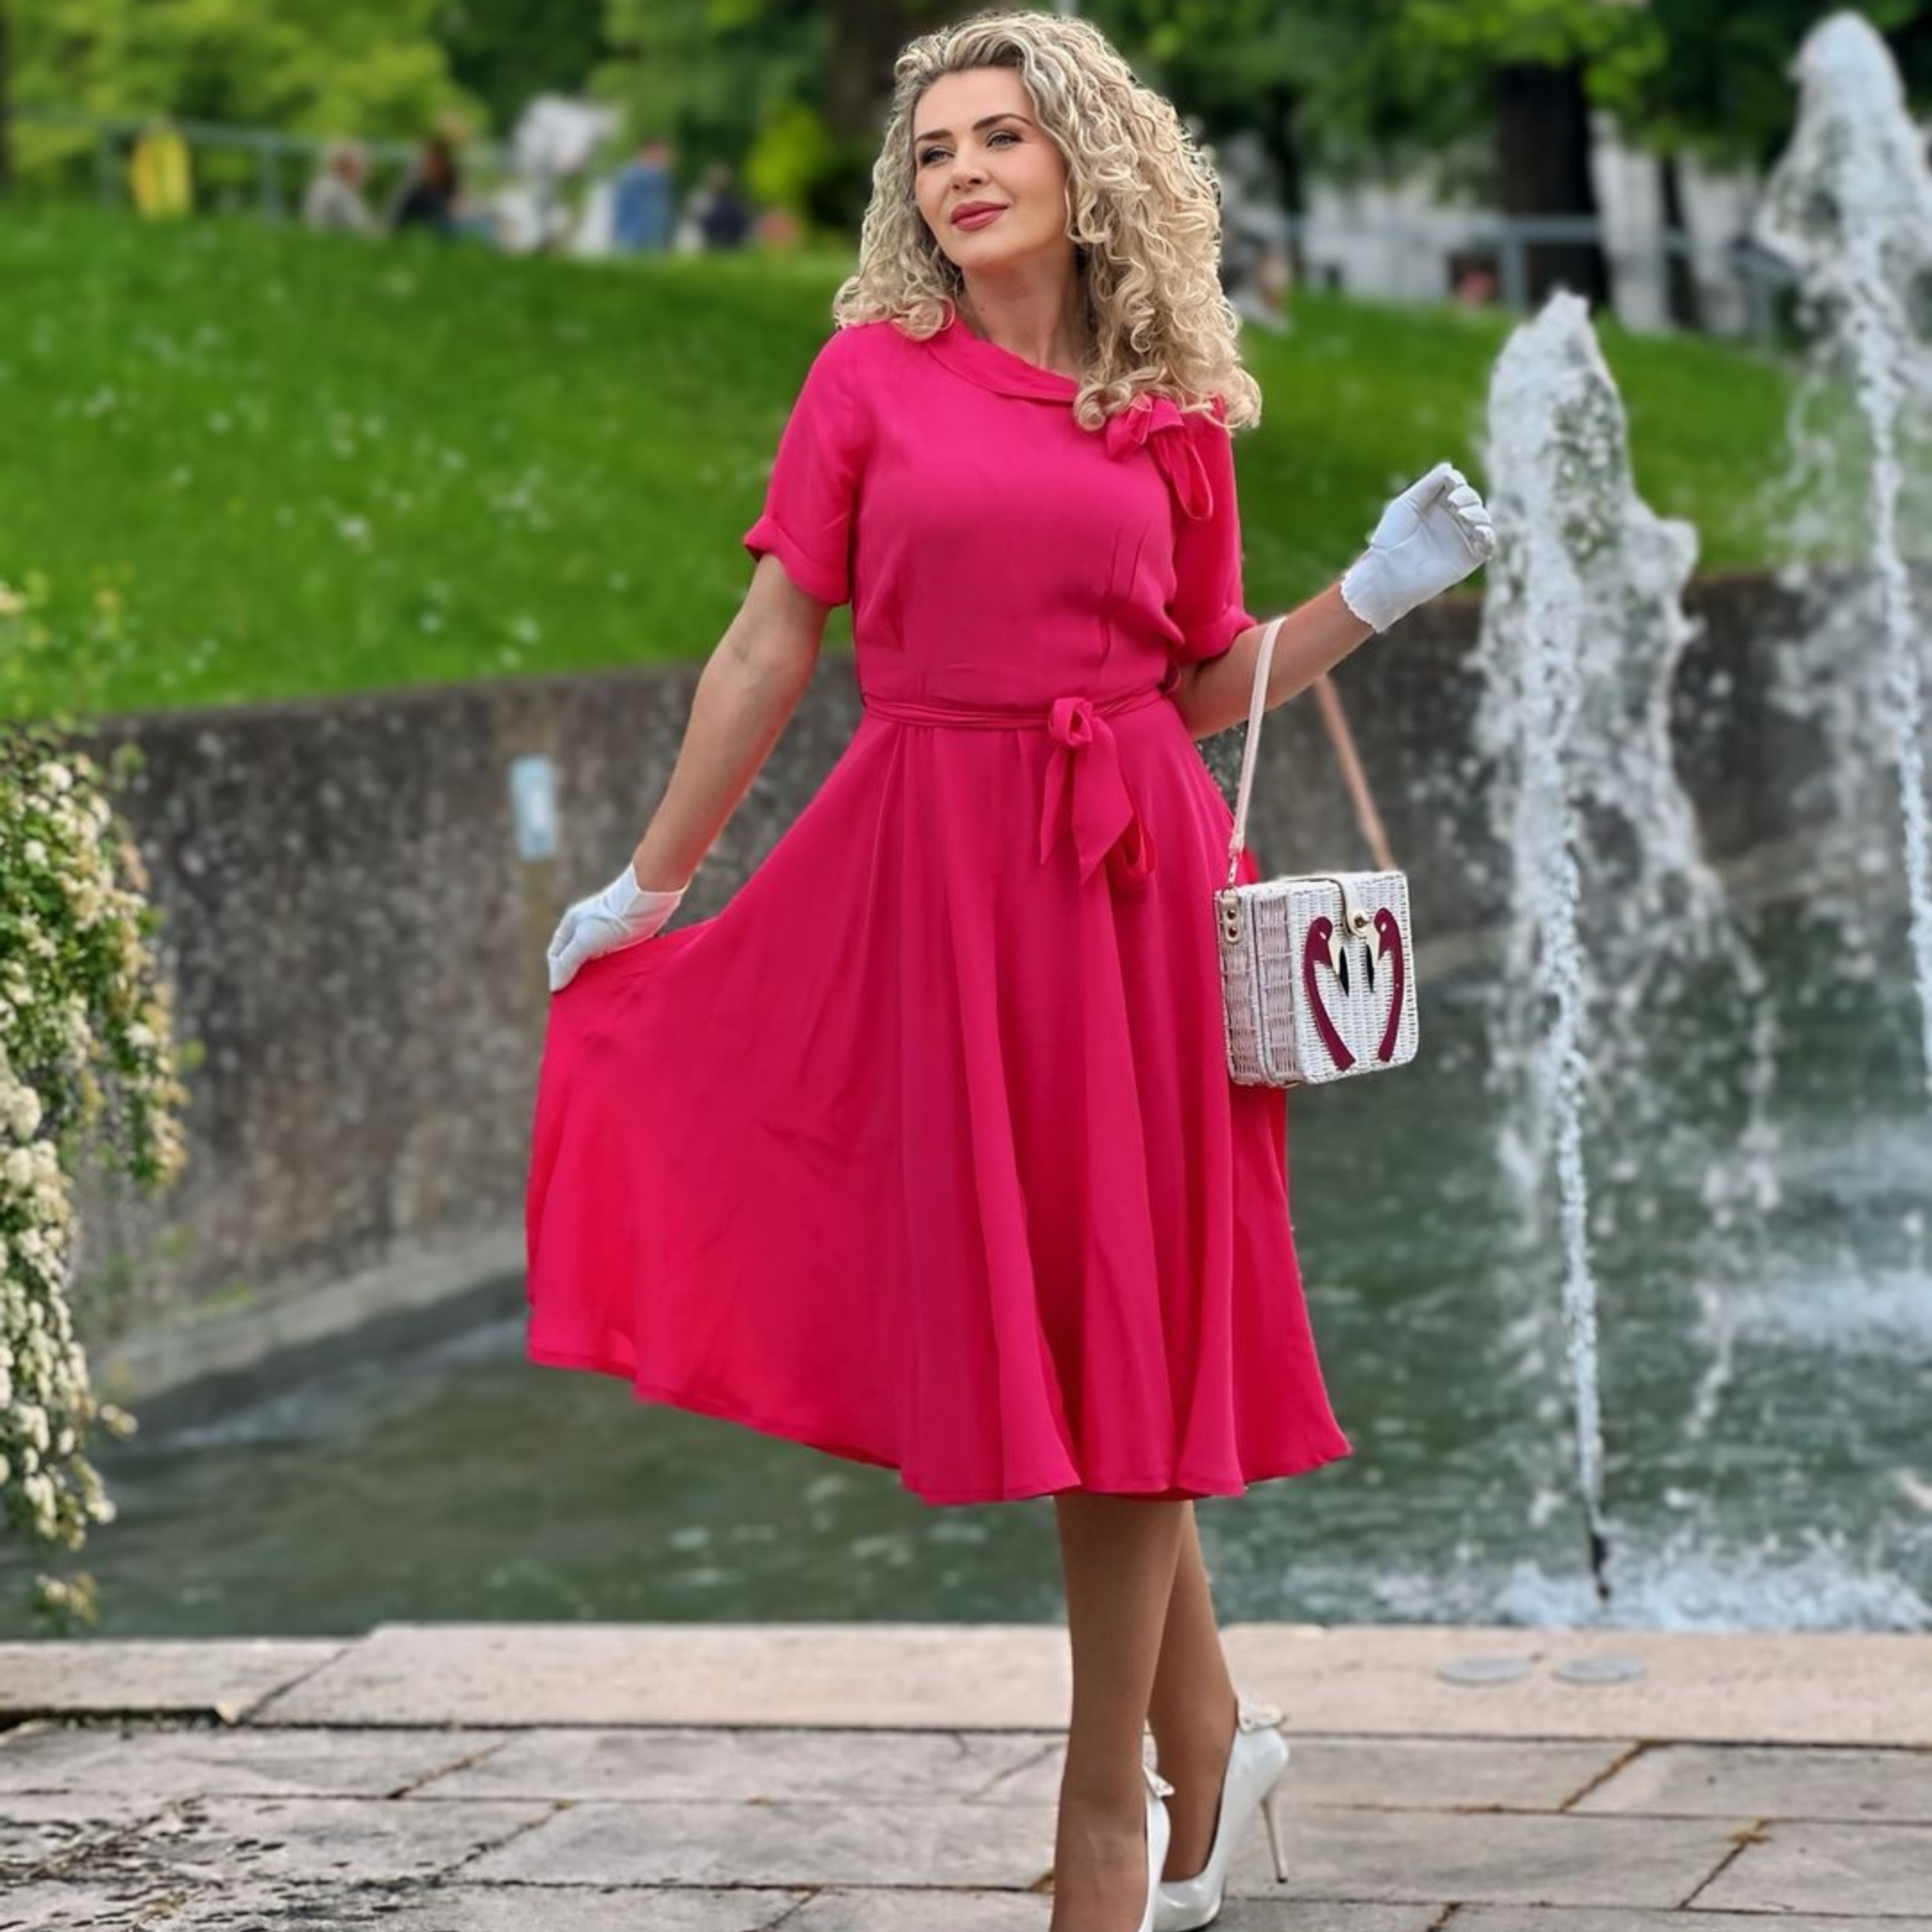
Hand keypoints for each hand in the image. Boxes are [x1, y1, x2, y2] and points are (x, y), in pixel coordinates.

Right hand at [547, 861, 686, 992]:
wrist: (648, 899)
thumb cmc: (612, 918)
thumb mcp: (584, 941)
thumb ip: (568, 963)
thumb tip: (555, 986)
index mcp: (570, 925)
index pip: (556, 956)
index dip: (558, 975)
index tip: (565, 996)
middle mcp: (585, 929)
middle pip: (575, 959)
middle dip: (577, 978)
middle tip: (581, 1000)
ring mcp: (605, 934)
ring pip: (595, 961)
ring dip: (596, 976)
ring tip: (599, 996)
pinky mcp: (624, 939)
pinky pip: (613, 960)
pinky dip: (612, 972)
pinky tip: (616, 983)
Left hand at [1337, 461, 1495, 634]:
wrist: (1388, 573)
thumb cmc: (1390, 539)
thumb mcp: (1406, 504)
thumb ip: (1428, 485)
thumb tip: (1449, 466)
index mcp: (1435, 506)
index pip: (1456, 486)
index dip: (1456, 481)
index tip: (1449, 482)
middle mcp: (1449, 521)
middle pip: (1472, 499)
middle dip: (1467, 496)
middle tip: (1453, 504)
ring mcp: (1460, 540)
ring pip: (1483, 519)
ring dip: (1478, 513)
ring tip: (1462, 516)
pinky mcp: (1467, 559)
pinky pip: (1488, 545)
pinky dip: (1488, 535)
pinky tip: (1478, 531)